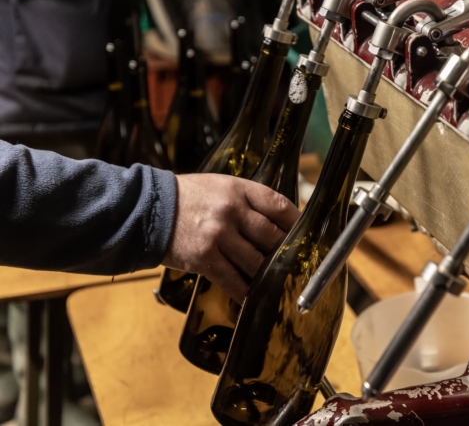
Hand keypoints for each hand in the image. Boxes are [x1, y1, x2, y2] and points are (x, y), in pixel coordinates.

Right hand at [162, 174, 299, 301]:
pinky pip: (234, 280)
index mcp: (238, 190)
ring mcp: (218, 236)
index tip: (305, 233)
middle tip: (293, 263)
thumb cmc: (187, 198)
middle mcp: (231, 211)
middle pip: (272, 237)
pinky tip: (252, 297)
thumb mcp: (220, 186)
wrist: (149, 210)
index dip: (296, 222)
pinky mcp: (205, 259)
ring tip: (275, 281)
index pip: (278, 205)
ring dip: (266, 275)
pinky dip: (245, 291)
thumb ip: (247, 201)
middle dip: (284, 252)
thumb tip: (276, 222)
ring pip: (256, 262)